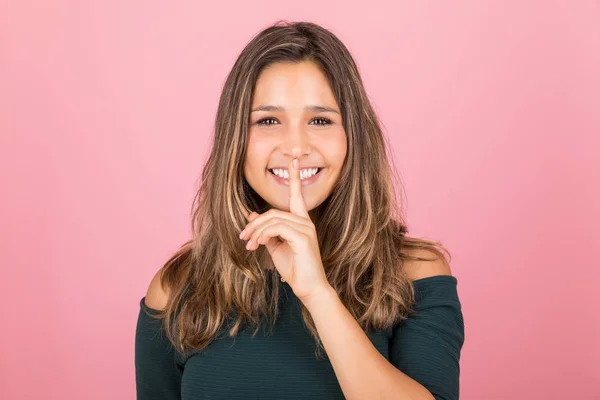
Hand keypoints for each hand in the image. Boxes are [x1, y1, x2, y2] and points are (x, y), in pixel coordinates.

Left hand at [239, 158, 330, 303]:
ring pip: (273, 219)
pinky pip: (278, 228)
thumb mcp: (275, 247)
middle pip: (273, 211)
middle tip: (242, 237)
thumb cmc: (294, 268)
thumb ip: (266, 231)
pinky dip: (264, 235)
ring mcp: (306, 229)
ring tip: (248, 244)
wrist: (308, 288)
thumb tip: (252, 216)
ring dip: (256, 231)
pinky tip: (258, 244)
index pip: (297, 195)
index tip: (294, 160)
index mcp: (301, 222)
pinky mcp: (303, 238)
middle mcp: (306, 222)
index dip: (294, 177)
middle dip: (254, 224)